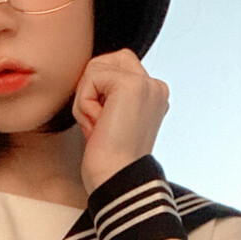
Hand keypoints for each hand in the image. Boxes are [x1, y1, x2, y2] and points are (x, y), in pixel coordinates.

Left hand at [72, 48, 169, 194]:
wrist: (116, 179)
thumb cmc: (109, 159)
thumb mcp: (113, 119)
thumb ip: (111, 94)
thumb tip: (89, 76)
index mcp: (154, 95)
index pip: (115, 68)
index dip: (97, 95)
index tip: (105, 128)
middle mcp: (155, 86)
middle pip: (105, 60)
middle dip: (90, 90)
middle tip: (99, 124)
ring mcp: (146, 83)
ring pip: (95, 68)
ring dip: (86, 100)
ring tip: (99, 126)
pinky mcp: (131, 84)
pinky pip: (90, 78)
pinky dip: (84, 104)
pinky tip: (98, 126)